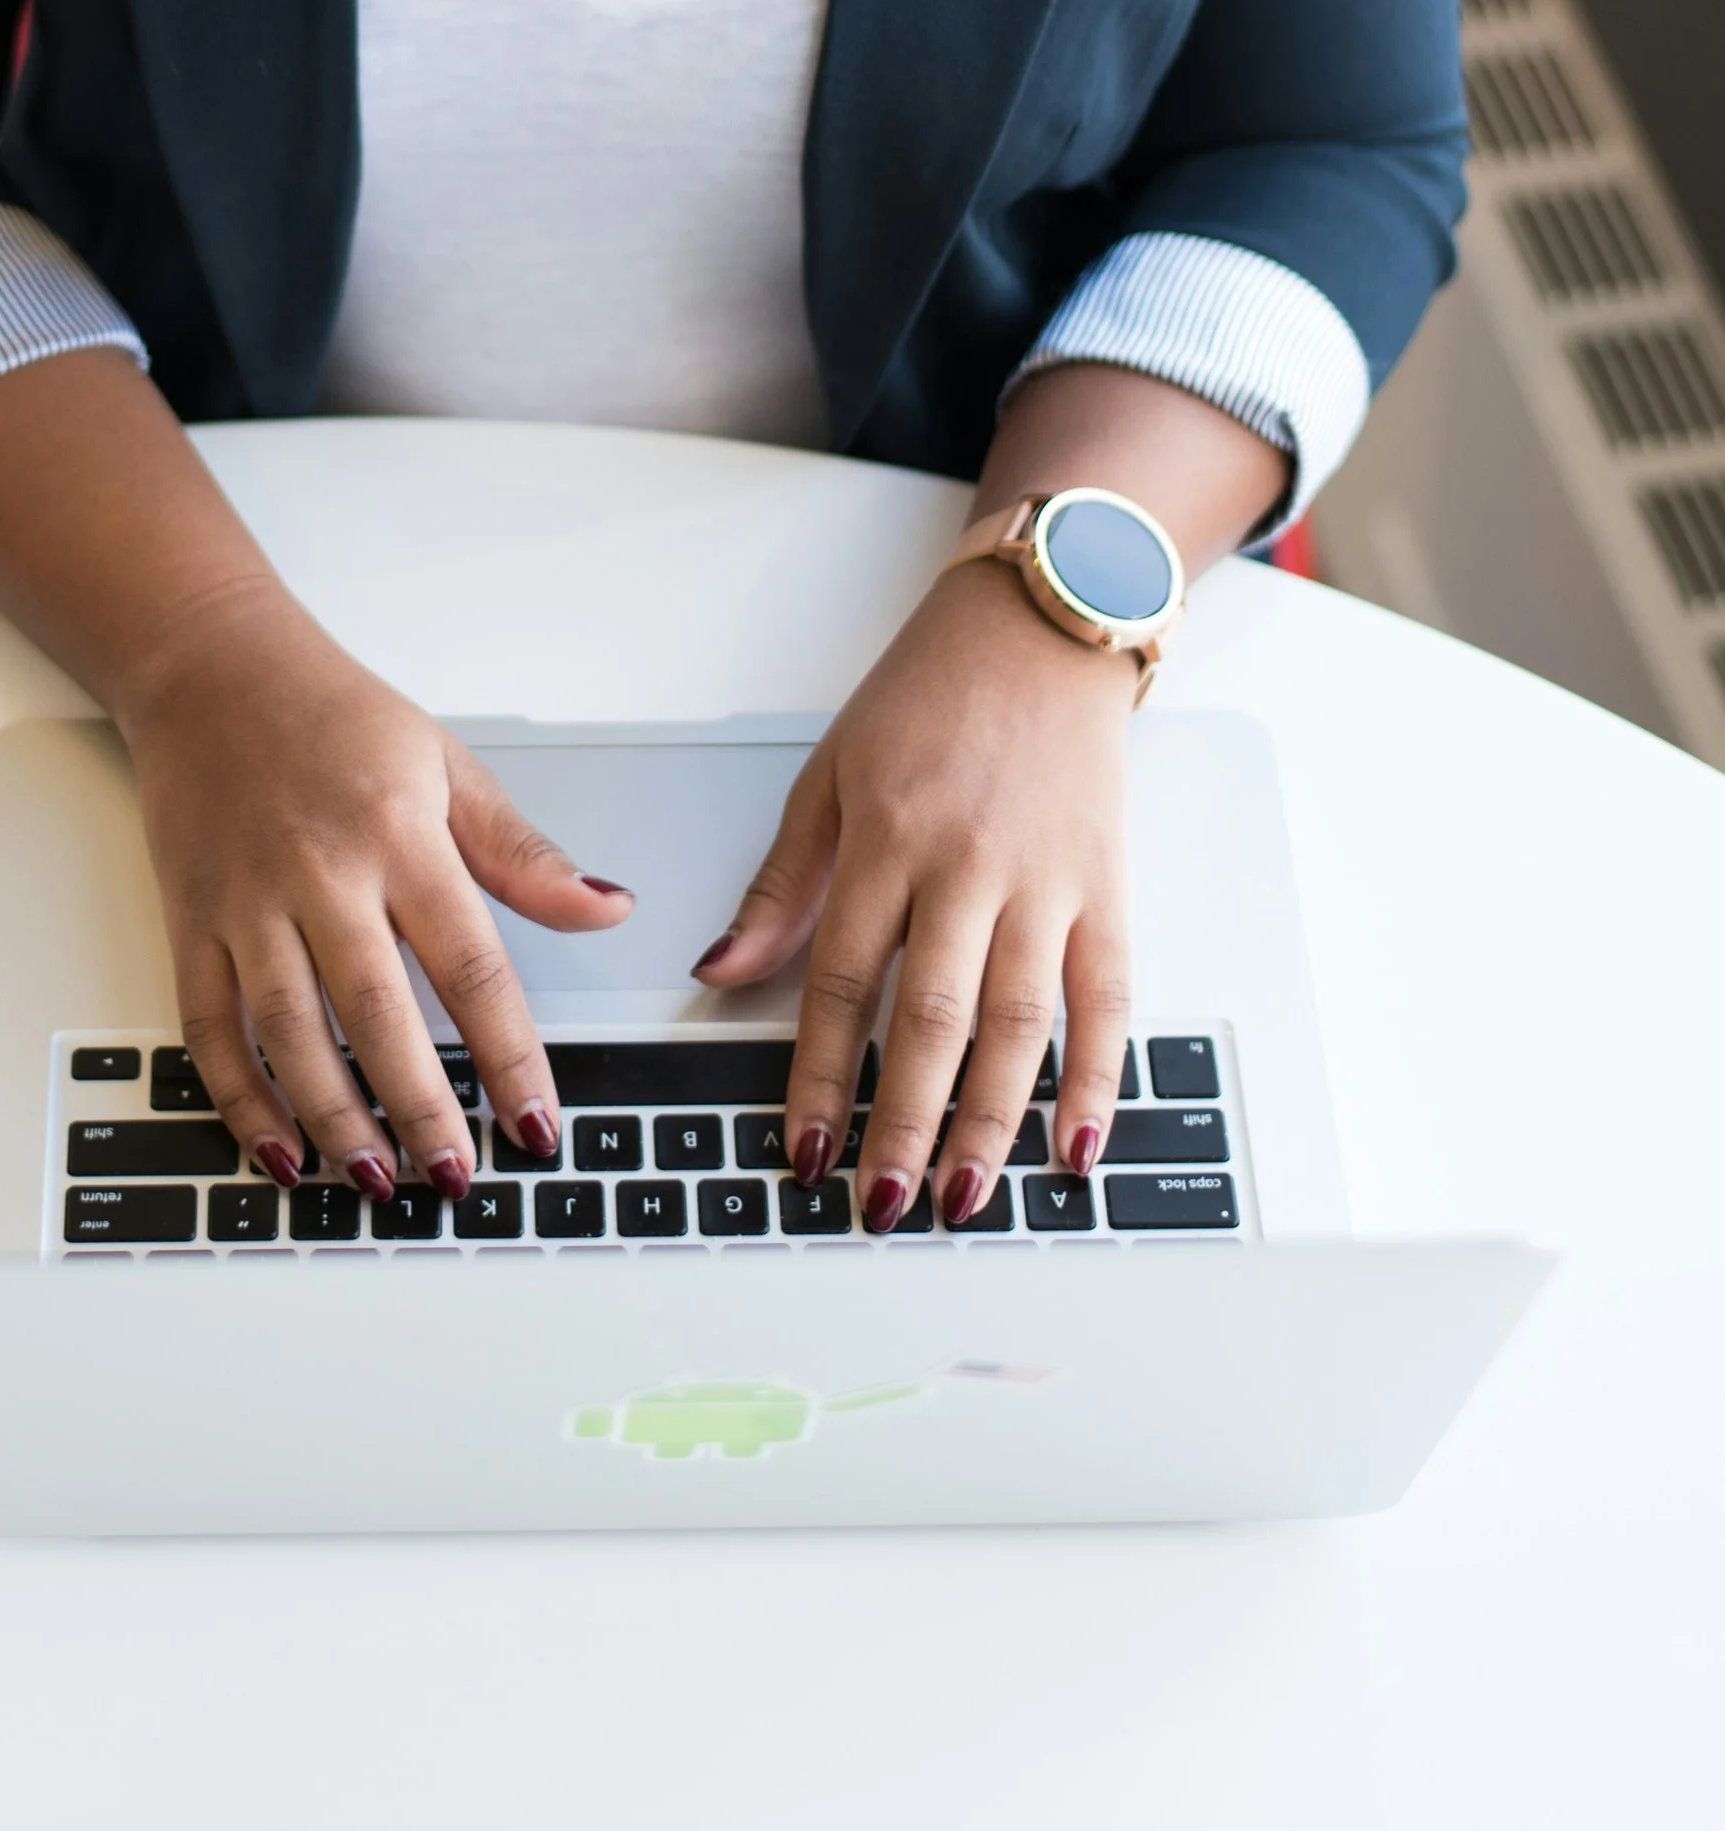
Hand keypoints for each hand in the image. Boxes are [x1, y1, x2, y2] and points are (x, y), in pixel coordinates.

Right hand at [115, 579, 632, 1199]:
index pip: (470, 962)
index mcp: (397, 834)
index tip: (536, 1122)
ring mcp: (245, 900)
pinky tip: (278, 1149)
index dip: (508, 1053)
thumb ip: (522, 853)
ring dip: (333, 1117)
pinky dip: (240, 1097)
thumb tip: (608, 907)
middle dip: (420, 1107)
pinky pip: (208, 1025)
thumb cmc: (334, 717)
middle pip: (375, 1012)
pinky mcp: (188, 919)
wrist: (210, 668)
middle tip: (456, 1177)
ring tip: (376, 1178)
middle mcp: (319, 872)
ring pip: (288, 1032)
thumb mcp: (447, 765)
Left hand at [694, 558, 1134, 1228]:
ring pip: (1020, 1020)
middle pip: (934, 1016)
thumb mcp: (829, 774)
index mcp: (887, 835)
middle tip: (884, 1203)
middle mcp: (969, 862)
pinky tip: (1078, 1145)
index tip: (805, 1148)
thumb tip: (722, 971)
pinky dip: (1099, 1077)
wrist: (1041, 627)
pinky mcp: (1109, 883)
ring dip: (994, 1120)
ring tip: (967, 1197)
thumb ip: (782, 885)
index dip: (822, 1074)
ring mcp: (1047, 878)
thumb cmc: (928, 695)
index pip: (843, 979)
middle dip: (907, 1124)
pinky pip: (1108, 996)